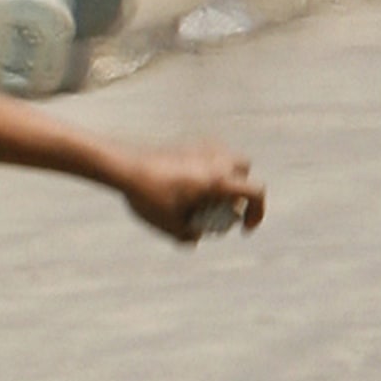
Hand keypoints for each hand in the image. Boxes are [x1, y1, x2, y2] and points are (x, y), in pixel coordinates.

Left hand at [119, 141, 265, 245]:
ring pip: (226, 159)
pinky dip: (204, 168)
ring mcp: (201, 146)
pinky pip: (207, 154)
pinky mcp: (185, 142)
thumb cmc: (148, 195)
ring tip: (200, 196)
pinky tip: (182, 183)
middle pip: (244, 172)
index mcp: (219, 180)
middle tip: (220, 208)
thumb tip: (195, 238)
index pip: (256, 192)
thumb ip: (186, 236)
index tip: (243, 228)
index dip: (257, 213)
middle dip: (240, 191)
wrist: (123, 165)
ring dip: (223, 178)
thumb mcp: (168, 225)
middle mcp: (216, 159)